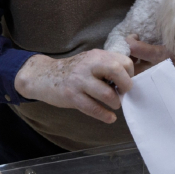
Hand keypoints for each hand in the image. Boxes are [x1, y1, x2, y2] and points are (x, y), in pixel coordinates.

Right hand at [14, 50, 133, 123]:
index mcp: (97, 56)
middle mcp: (89, 65)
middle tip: (123, 93)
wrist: (44, 76)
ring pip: (107, 93)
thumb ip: (108, 65)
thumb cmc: (74, 71)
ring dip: (116, 102)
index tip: (125, 83)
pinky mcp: (71, 95)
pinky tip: (110, 118)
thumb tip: (130, 79)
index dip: (129, 75)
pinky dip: (105, 115)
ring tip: (114, 104)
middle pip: (117, 71)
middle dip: (126, 86)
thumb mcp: (90, 61)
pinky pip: (93, 108)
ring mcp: (79, 80)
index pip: (124, 62)